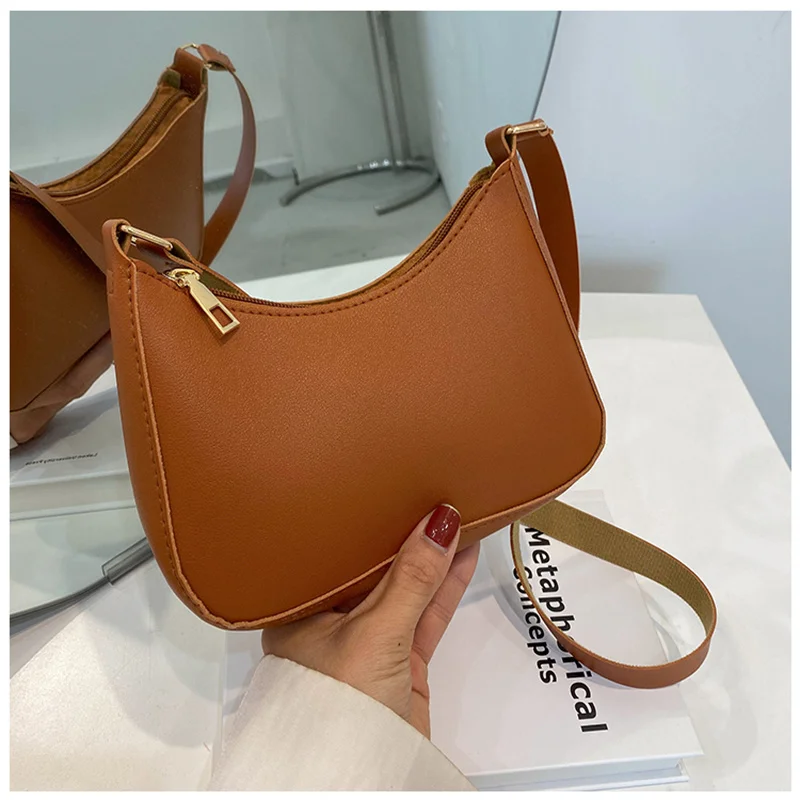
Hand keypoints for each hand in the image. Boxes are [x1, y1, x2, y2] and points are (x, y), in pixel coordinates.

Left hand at [261, 505, 479, 737]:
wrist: (361, 777)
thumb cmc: (336, 709)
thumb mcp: (375, 632)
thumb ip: (412, 579)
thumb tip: (439, 523)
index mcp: (301, 610)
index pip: (336, 552)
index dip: (366, 522)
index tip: (392, 490)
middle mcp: (331, 622)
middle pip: (375, 568)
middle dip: (404, 535)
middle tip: (429, 494)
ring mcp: (368, 641)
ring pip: (406, 589)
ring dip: (433, 558)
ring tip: (458, 514)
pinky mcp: (399, 660)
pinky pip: (425, 614)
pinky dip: (445, 587)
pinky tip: (462, 555)